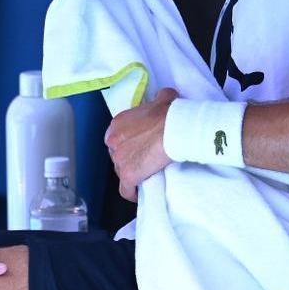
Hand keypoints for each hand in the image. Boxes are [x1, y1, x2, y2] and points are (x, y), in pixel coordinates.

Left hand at [105, 87, 177, 201]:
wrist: (175, 128)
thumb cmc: (169, 113)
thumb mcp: (162, 98)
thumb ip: (159, 98)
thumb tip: (166, 96)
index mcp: (117, 124)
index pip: (116, 140)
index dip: (128, 145)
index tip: (139, 148)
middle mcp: (113, 141)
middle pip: (117, 156)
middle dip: (129, 160)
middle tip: (145, 161)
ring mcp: (119, 159)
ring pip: (121, 173)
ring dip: (132, 175)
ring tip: (146, 176)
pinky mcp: (128, 175)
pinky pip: (126, 190)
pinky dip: (132, 193)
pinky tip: (140, 193)